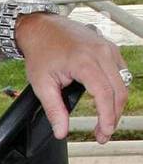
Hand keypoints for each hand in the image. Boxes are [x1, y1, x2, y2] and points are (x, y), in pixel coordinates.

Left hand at [16, 12, 129, 142]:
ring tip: (104, 123)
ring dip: (116, 105)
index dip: (107, 117)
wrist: (41, 28)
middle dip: (113, 116)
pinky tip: (107, 103)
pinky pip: (121, 72)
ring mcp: (108, 48)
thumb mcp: (41, 84)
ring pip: (123, 82)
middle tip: (102, 135)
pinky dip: (117, 90)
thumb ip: (54, 110)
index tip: (104, 133)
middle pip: (119, 91)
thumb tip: (61, 132)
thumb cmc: (41, 52)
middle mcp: (101, 52)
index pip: (105, 94)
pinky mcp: (109, 48)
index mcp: (85, 61)